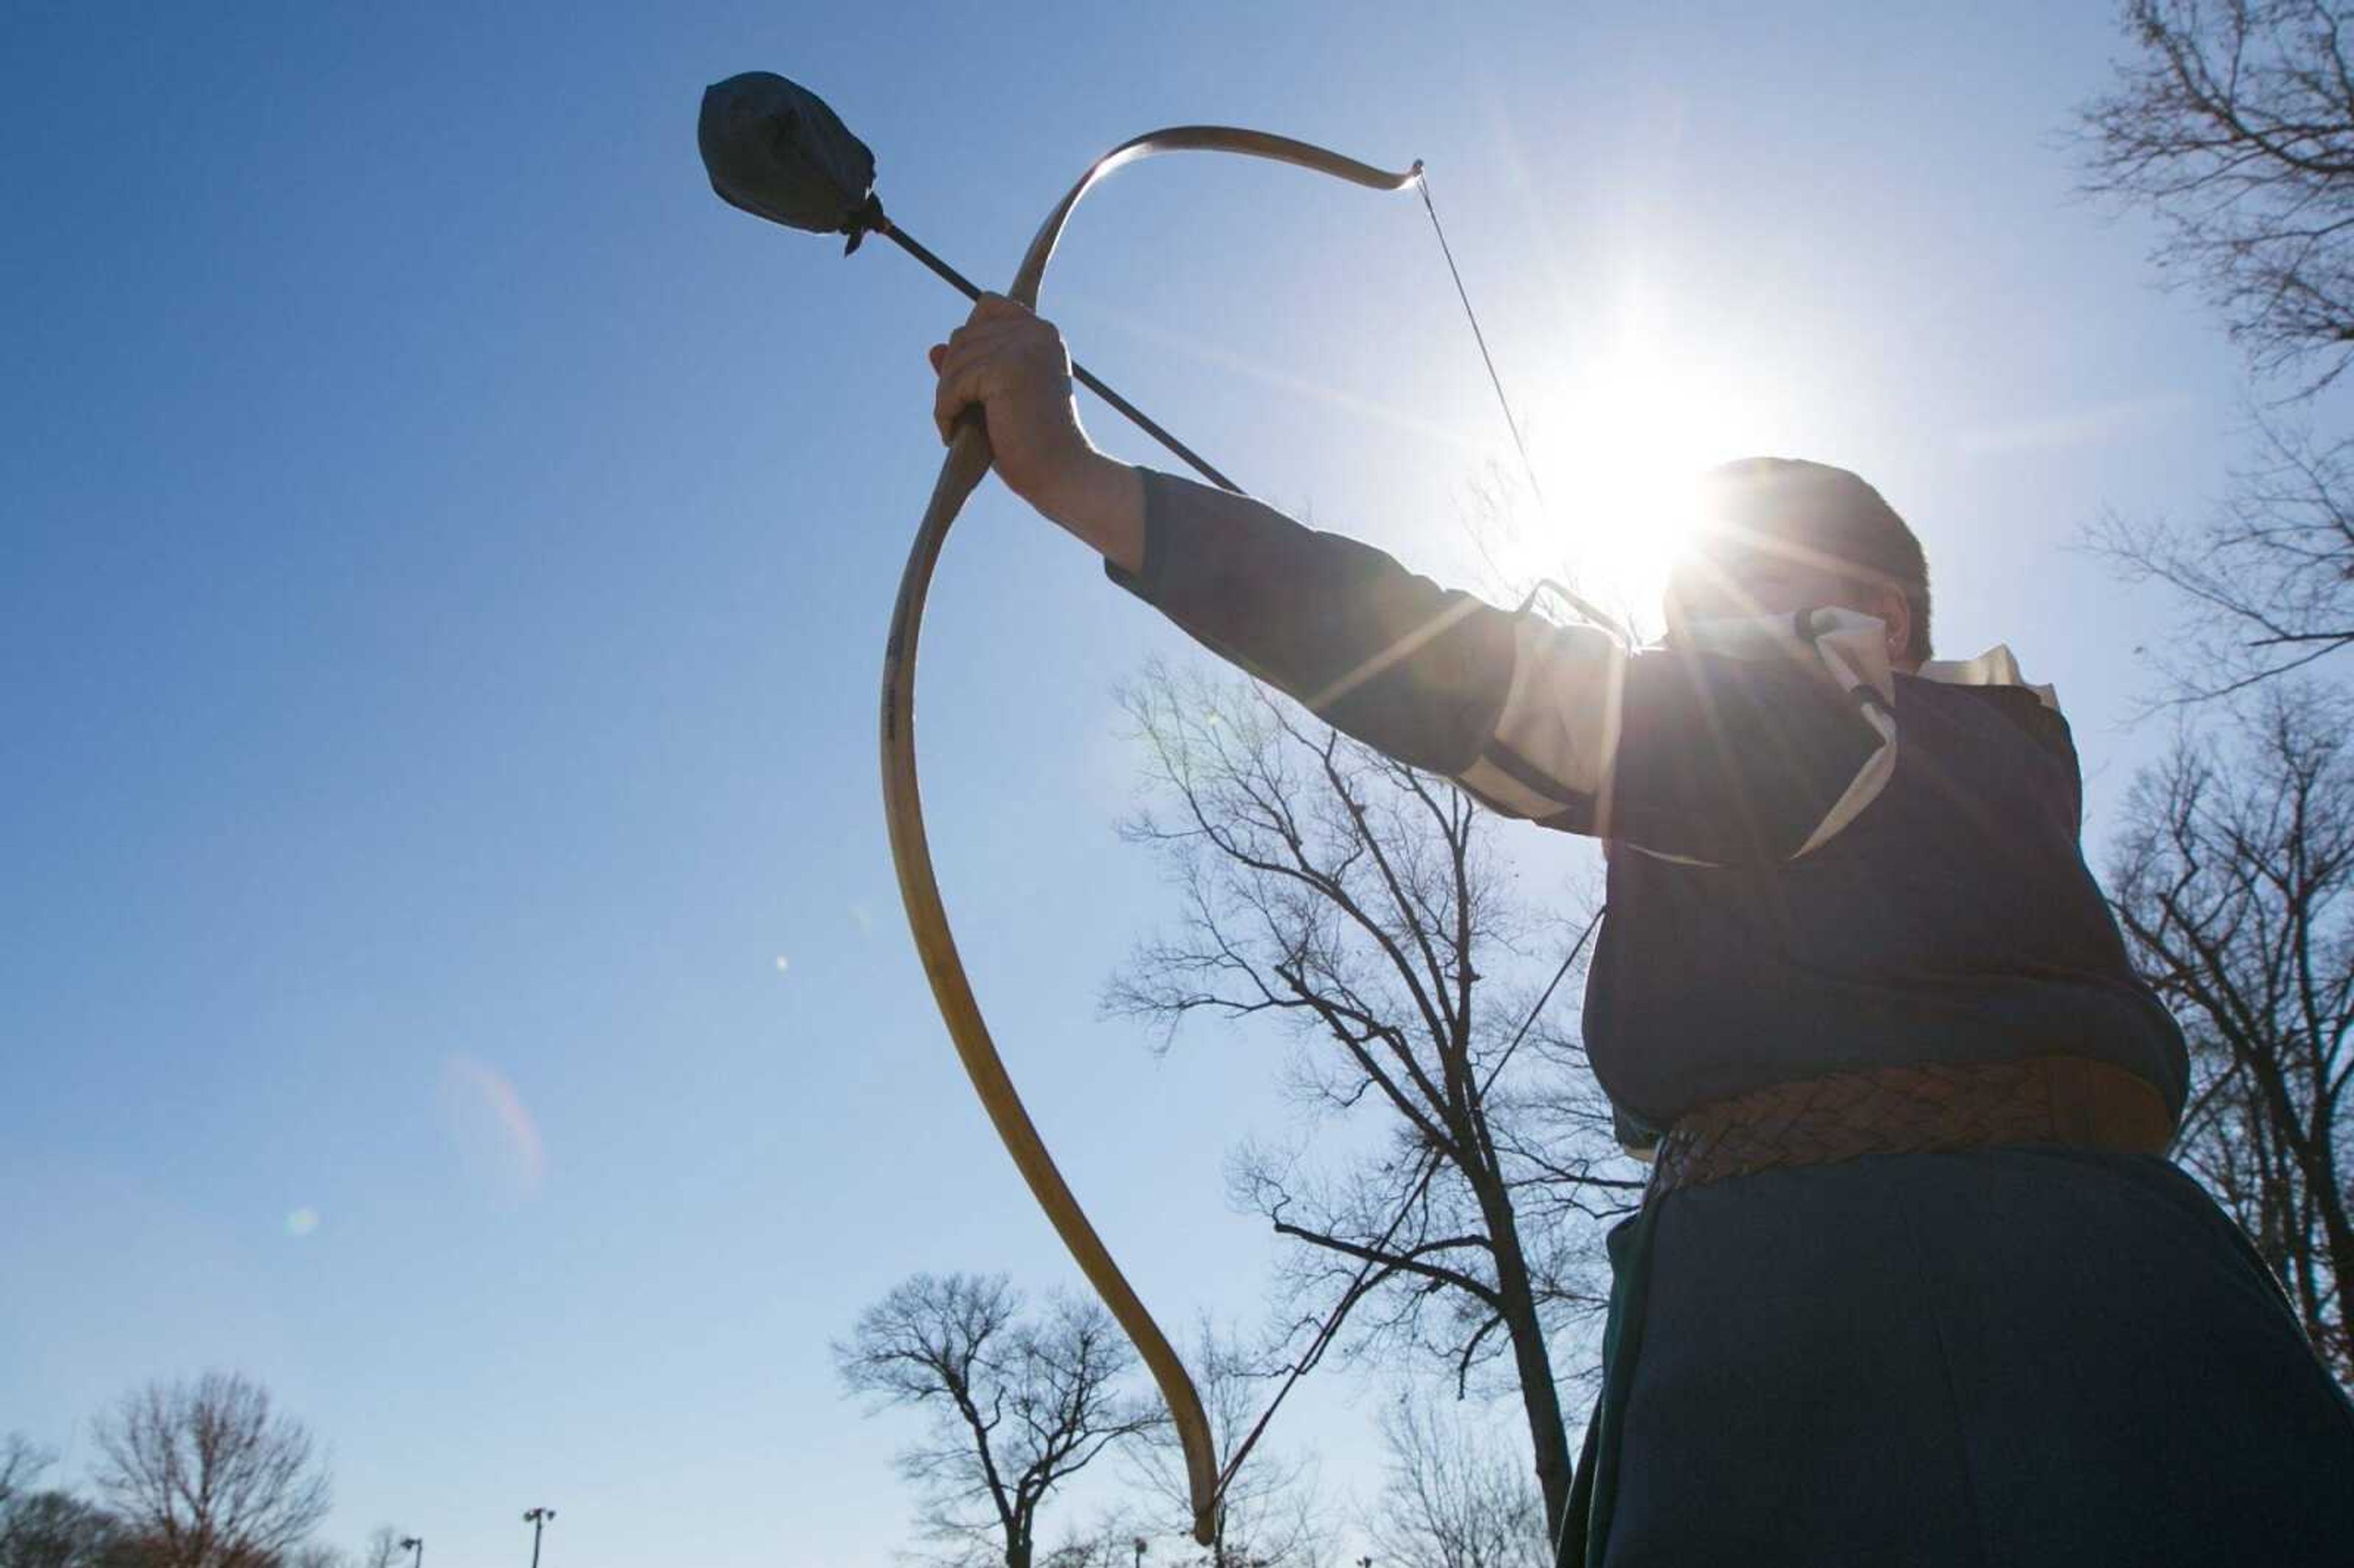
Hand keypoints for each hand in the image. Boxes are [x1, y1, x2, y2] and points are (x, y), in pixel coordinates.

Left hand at [928, 295, 1092, 510]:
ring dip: (945, 397)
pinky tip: (952, 435)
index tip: (962, 373)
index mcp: (1042, 335)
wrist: (1063, 475)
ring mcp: (1023, 346)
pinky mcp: (1007, 367)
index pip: (990, 306)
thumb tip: (934, 349)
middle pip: (964, 335)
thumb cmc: (1034, 445)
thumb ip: (970, 371)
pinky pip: (954, 383)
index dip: (969, 334)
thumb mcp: (996, 401)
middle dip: (952, 376)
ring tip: (954, 429)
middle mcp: (1036, 332)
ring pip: (955, 359)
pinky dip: (945, 411)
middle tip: (955, 415)